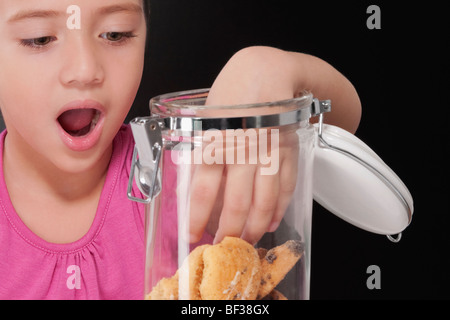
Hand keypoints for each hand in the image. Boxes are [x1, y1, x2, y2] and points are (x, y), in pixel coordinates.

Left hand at [188, 47, 300, 243]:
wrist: (267, 70)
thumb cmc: (232, 93)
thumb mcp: (206, 118)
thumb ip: (202, 151)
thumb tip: (193, 188)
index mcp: (216, 140)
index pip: (204, 189)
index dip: (197, 218)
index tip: (192, 235)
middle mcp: (243, 149)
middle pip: (237, 202)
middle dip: (230, 230)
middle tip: (224, 244)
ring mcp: (269, 151)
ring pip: (265, 200)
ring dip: (256, 226)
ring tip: (248, 239)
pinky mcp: (289, 150)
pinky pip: (286, 186)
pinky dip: (280, 207)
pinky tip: (273, 220)